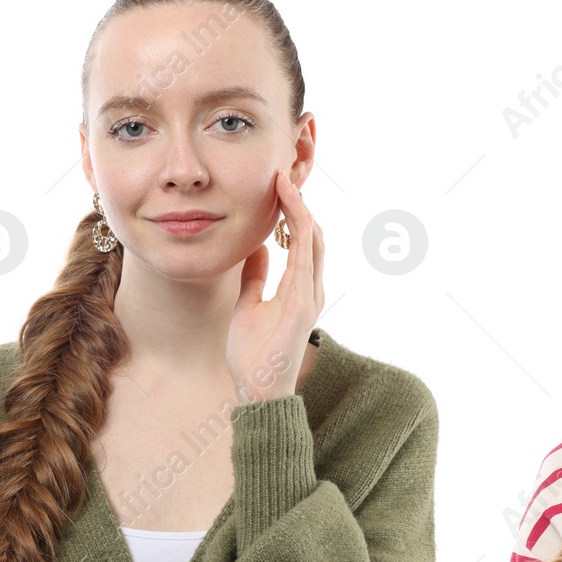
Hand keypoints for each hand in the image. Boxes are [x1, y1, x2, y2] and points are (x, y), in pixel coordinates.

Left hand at [228, 168, 323, 404]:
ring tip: (286, 179)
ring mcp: (310, 295)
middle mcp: (311, 288)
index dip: (291, 210)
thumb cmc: (254, 356)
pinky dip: (300, 228)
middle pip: (311, 234)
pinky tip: (292, 207)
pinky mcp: (303, 303)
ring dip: (300, 207)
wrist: (260, 391)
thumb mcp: (248, 306)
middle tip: (285, 170)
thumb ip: (256, 277)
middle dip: (299, 201)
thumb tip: (256, 248)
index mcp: (299, 289)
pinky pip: (305, 257)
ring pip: (312, 239)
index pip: (301, 240)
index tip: (277, 183)